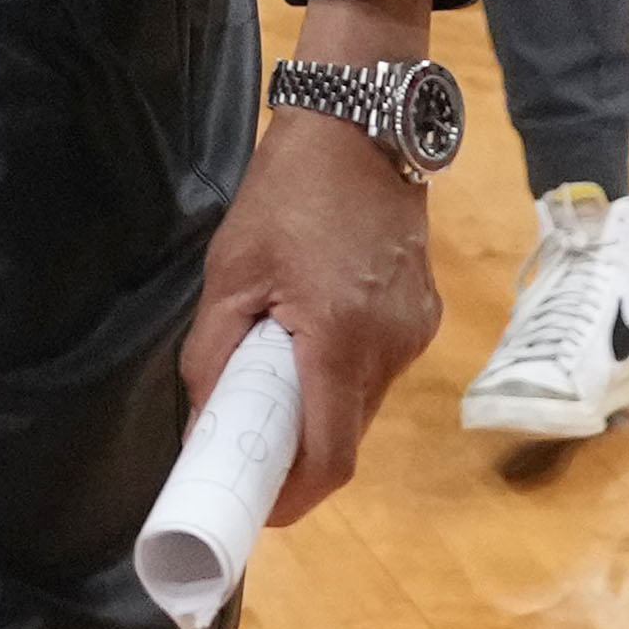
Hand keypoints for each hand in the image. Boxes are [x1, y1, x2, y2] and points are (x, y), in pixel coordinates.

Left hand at [182, 2, 444, 530]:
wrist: (359, 120)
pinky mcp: (424, 310)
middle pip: (348, 437)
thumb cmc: (285, 192)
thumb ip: (213, 356)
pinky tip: (312, 336)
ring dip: (321, 410)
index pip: (332, 460)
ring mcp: (416, 329)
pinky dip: (343, 374)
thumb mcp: (231, 273)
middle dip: (300, 454)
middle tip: (251, 447)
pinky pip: (381, 368)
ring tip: (275, 379)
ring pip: (365, 404)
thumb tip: (204, 425)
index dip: (294, 499)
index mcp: (342, 341)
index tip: (256, 508)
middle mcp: (392, 346)